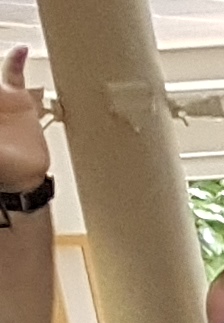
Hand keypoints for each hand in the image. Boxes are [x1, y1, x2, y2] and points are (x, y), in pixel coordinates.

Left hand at [0, 51, 46, 195]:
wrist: (25, 178)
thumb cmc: (3, 168)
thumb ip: (4, 130)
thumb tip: (9, 99)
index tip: (2, 89)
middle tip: (1, 58)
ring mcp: (0, 99)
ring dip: (1, 60)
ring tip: (7, 48)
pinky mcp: (18, 102)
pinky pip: (16, 76)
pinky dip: (17, 61)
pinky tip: (20, 50)